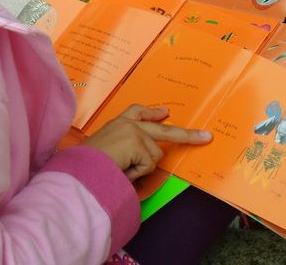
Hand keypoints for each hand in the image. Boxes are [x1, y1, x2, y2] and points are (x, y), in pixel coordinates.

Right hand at [82, 104, 211, 180]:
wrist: (79, 169)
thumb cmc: (85, 165)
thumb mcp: (103, 151)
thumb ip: (122, 150)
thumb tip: (143, 161)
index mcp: (115, 125)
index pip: (136, 112)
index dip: (152, 113)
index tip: (165, 113)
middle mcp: (125, 124)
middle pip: (161, 129)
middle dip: (187, 135)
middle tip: (206, 137)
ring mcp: (134, 131)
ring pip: (154, 155)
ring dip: (140, 168)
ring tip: (120, 170)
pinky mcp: (138, 142)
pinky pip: (149, 165)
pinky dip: (137, 173)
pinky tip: (122, 170)